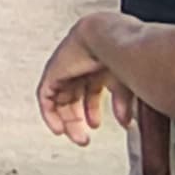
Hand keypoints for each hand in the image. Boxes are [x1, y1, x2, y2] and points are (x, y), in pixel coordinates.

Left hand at [36, 17, 132, 145]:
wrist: (107, 36)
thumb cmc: (124, 51)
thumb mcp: (128, 81)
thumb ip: (124, 102)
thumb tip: (125, 122)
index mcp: (99, 64)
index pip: (91, 89)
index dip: (92, 109)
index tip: (95, 124)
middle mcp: (81, 64)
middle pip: (74, 96)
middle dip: (79, 119)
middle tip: (84, 138)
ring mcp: (66, 67)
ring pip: (61, 98)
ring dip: (67, 120)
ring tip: (75, 137)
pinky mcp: (53, 71)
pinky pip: (45, 96)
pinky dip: (50, 114)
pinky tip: (57, 128)